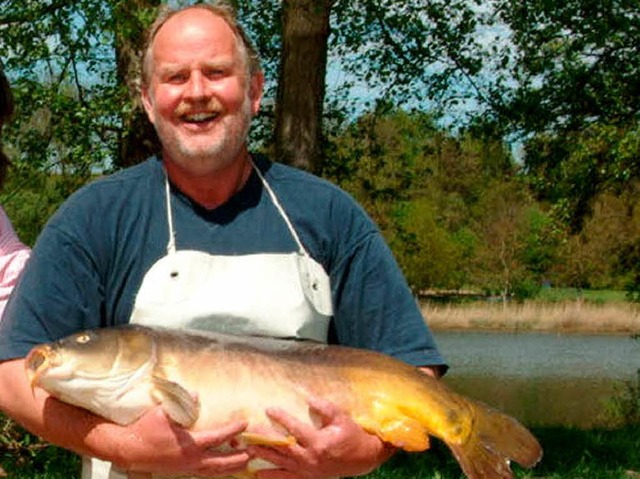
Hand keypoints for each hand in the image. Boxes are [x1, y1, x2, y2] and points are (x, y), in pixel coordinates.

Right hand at [111, 405, 250, 476]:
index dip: (233, 430)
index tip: (245, 423)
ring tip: (245, 463)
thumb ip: (182, 403)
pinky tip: (223, 468)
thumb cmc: (145, 429)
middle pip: (222, 462)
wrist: (128, 450)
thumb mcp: (163, 412)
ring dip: (230, 467)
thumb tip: (198, 395)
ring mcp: (186, 468)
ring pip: (214, 471)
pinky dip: (217, 471)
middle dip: (239, 458)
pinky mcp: (181, 471)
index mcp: (190, 444)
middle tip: (254, 453)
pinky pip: (204, 473)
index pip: (218, 437)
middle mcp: (191, 459)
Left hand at [249, 396, 393, 478]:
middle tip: (249, 432)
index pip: (295, 429)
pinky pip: (287, 478)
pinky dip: (272, 477)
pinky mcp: (308, 477)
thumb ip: (323, 407)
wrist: (363, 458)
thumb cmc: (352, 434)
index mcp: (319, 443)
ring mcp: (308, 470)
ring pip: (281, 463)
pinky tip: (257, 475)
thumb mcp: (341, 417)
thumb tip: (306, 395)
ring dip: (264, 457)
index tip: (268, 409)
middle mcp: (311, 459)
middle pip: (283, 448)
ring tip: (248, 450)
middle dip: (265, 440)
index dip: (282, 418)